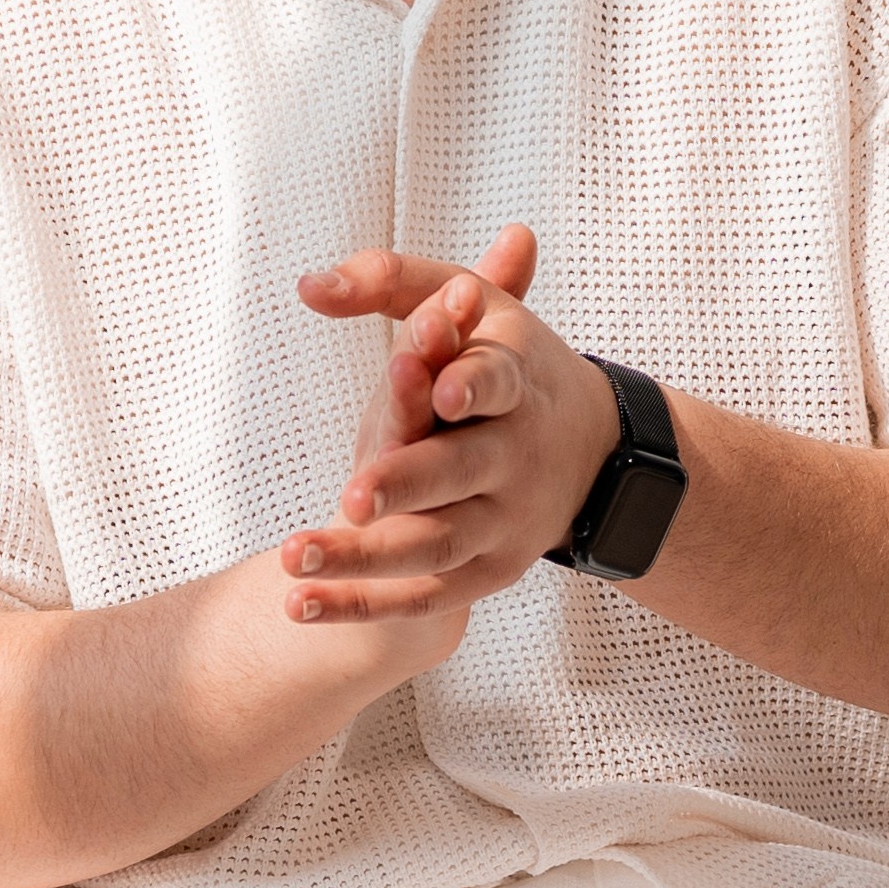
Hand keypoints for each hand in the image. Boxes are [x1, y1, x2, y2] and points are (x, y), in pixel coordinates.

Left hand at [272, 225, 621, 629]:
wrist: (593, 451)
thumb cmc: (501, 366)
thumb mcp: (468, 304)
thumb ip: (390, 283)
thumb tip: (310, 286)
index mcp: (516, 381)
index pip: (498, 380)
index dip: (473, 384)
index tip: (442, 390)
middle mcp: (516, 455)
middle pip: (462, 470)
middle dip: (409, 483)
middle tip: (354, 496)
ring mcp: (505, 520)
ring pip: (435, 543)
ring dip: (365, 556)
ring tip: (295, 553)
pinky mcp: (489, 570)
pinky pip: (424, 596)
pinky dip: (361, 604)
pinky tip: (299, 604)